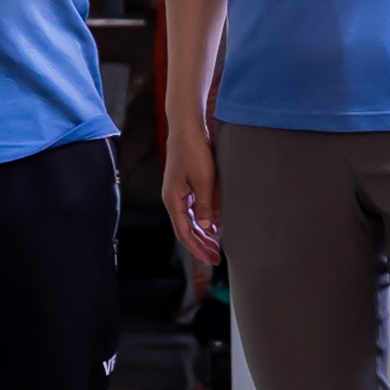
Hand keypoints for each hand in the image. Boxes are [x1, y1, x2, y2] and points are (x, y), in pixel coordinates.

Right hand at [158, 127, 223, 273]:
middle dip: (200, 246)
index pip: (184, 232)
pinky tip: (212, 226)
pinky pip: (191, 210)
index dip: (197, 248)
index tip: (211, 259)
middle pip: (185, 230)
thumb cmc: (194, 152)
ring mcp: (177, 193)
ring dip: (201, 235)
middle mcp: (172, 200)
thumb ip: (205, 206)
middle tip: (216, 259)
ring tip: (215, 247)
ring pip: (188, 221)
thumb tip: (206, 229)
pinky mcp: (184, 187)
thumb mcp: (203, 181)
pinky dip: (201, 221)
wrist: (187, 130)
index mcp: (173, 200)